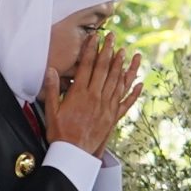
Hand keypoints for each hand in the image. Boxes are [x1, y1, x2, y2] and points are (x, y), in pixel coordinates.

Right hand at [40, 34, 143, 157]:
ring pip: (117, 82)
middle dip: (108, 51)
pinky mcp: (112, 118)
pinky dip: (133, 93)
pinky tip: (139, 83)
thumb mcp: (51, 110)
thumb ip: (52, 89)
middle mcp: (95, 97)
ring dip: (122, 66)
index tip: (94, 37)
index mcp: (79, 94)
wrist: (73, 154)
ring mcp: (106, 107)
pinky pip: (126, 103)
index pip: (87, 66)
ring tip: (126, 52)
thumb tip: (51, 70)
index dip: (91, 50)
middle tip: (113, 37)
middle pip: (104, 69)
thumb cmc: (60, 134)